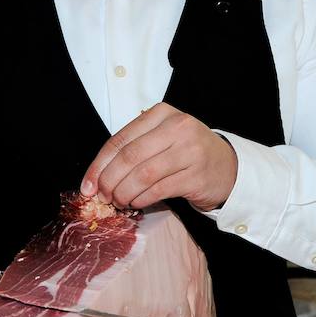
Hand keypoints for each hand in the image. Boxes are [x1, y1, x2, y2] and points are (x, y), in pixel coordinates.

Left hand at [80, 103, 237, 211]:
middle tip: (102, 196)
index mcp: (162, 113)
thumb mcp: (162, 138)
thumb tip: (96, 177)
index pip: (121, 139)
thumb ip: (133, 148)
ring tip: (119, 201)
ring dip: (124, 193)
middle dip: (109, 181)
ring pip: (142, 174)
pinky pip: (158, 189)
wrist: (227, 167)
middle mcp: (177, 127)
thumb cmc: (186, 153)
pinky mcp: (196, 175)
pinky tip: (136, 203)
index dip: (99, 165)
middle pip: (129, 157)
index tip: (87, 185)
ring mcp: (189, 151)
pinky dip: (142, 199)